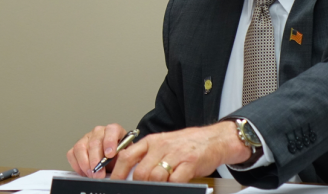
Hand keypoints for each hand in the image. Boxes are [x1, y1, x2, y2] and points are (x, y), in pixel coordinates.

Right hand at [67, 123, 127, 178]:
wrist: (114, 162)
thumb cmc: (120, 159)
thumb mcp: (126, 158)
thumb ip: (123, 159)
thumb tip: (120, 166)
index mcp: (114, 131)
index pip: (112, 130)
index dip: (110, 141)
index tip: (110, 155)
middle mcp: (99, 132)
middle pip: (94, 142)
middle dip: (96, 160)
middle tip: (99, 173)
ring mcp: (87, 138)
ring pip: (80, 147)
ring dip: (85, 164)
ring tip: (92, 174)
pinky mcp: (77, 147)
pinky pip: (72, 154)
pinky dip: (77, 165)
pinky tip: (85, 172)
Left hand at [109, 121, 250, 182]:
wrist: (213, 139)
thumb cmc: (187, 144)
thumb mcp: (163, 144)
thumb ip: (148, 156)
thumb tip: (130, 173)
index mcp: (151, 141)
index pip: (127, 155)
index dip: (118, 171)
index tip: (113, 182)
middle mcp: (161, 146)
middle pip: (140, 171)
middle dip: (138, 184)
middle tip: (141, 188)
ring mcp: (175, 154)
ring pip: (155, 177)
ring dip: (155, 186)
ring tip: (160, 185)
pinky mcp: (189, 163)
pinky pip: (175, 180)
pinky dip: (172, 186)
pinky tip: (174, 185)